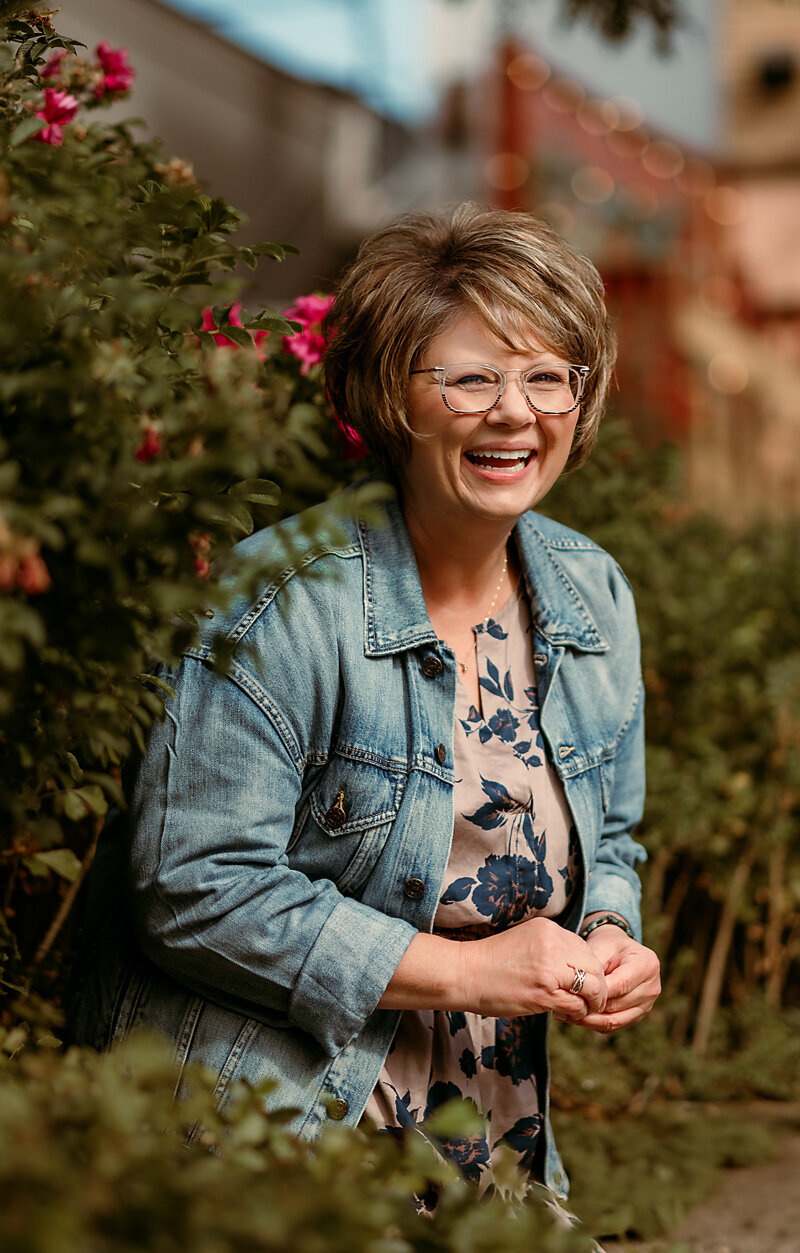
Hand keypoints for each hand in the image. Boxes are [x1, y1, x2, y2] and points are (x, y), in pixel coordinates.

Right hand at [458, 916, 607, 1020]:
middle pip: (594, 965)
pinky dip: (577, 1012)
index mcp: (548, 929)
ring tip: (583, 1009)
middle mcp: (553, 943)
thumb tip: (577, 967)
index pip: (585, 948)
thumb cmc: (492, 961)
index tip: (581, 983)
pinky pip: (577, 1004)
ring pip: (593, 985)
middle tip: (590, 1000)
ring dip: (593, 1001)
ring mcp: (549, 967)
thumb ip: (551, 948)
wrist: (465, 973)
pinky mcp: (545, 991)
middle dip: (597, 985)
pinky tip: (566, 1014)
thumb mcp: (526, 941)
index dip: (588, 969)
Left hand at [564, 922, 659, 1033]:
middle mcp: (652, 988)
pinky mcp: (637, 1016)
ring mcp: (647, 1004)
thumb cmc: (609, 945)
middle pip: (617, 1005)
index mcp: (647, 965)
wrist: (620, 952)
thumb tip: (579, 987)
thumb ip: (594, 965)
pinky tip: (577, 1018)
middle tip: (564, 1007)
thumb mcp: (602, 947)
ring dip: (590, 1020)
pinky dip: (595, 1024)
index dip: (597, 993)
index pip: (621, 985)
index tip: (572, 993)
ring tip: (567, 1015)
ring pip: (615, 1020)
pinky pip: (615, 1025)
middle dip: (590, 1008)